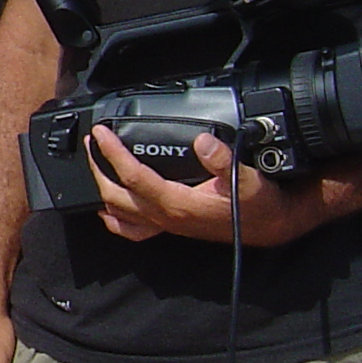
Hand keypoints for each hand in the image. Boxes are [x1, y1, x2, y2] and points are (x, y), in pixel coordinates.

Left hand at [88, 126, 319, 246]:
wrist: (269, 224)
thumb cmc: (257, 203)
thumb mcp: (246, 176)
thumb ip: (223, 159)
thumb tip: (202, 142)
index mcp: (176, 202)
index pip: (132, 175)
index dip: (112, 152)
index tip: (101, 133)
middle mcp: (164, 216)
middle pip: (115, 195)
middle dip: (97, 169)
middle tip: (92, 144)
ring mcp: (164, 224)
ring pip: (118, 214)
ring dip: (101, 190)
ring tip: (94, 165)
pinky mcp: (169, 227)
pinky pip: (132, 229)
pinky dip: (114, 217)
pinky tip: (107, 206)